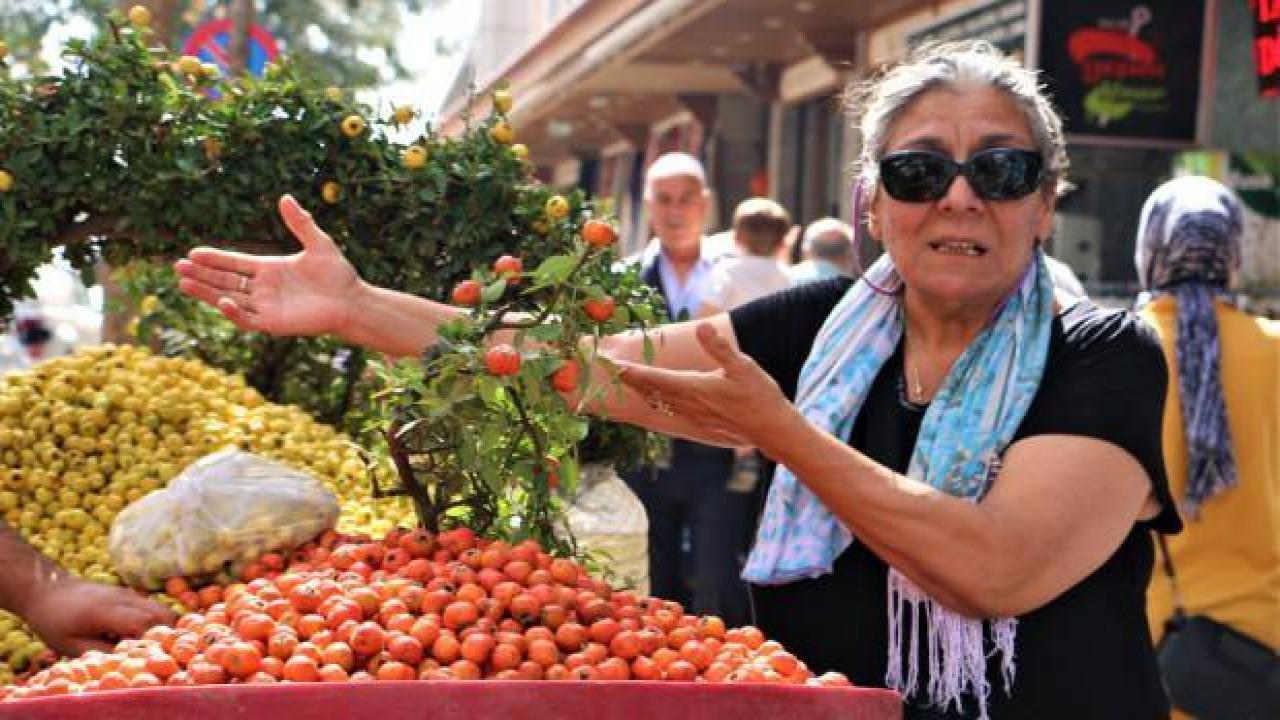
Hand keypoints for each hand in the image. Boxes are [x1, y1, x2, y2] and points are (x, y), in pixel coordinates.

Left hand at [22, 576, 174, 656]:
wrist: (48, 588)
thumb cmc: (54, 622)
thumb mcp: (70, 645)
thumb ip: (101, 653)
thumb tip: (129, 662)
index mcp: (107, 612)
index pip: (146, 623)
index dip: (155, 641)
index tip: (153, 658)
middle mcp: (125, 599)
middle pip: (163, 614)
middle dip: (169, 636)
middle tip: (162, 655)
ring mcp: (130, 594)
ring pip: (163, 609)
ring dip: (164, 629)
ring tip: (153, 647)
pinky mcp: (130, 594)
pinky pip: (153, 607)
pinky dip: (156, 622)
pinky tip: (141, 636)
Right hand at [174, 195, 361, 336]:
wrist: (352, 301)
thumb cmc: (337, 274)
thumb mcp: (318, 243)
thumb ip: (300, 223)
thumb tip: (285, 198)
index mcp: (269, 269)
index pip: (234, 263)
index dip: (214, 258)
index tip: (193, 252)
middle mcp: (262, 288)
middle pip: (225, 281)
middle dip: (202, 274)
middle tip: (178, 266)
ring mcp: (266, 306)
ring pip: (228, 299)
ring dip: (207, 292)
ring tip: (184, 282)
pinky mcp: (273, 323)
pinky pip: (247, 319)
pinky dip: (234, 312)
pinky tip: (223, 301)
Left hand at [616, 323, 798, 452]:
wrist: (772, 430)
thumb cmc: (759, 396)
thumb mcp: (742, 366)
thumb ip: (720, 347)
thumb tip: (703, 326)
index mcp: (695, 387)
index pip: (656, 378)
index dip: (633, 372)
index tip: (614, 365)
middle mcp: (689, 404)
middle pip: (652, 392)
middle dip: (631, 381)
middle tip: (613, 371)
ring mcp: (694, 417)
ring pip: (659, 404)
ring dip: (643, 392)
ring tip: (630, 383)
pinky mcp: (701, 425)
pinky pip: (671, 413)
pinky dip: (658, 404)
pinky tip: (658, 401)